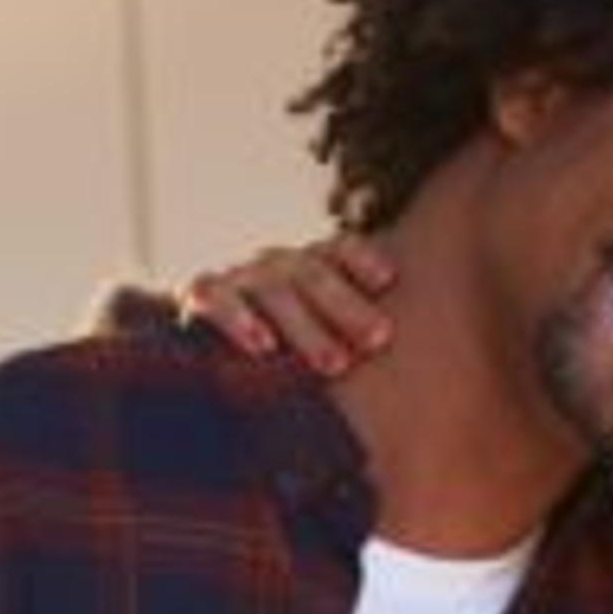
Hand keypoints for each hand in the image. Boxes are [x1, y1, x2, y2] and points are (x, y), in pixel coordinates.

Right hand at [181, 231, 398, 374]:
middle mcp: (277, 264)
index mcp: (309, 265)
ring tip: (335, 364)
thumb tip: (417, 364)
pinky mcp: (200, 294)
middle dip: (348, 307)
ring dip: (306, 327)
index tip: (388, 280)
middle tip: (379, 340)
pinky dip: (240, 320)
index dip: (363, 259)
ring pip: (274, 290)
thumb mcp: (316, 334)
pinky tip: (264, 347)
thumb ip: (351, 337)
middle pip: (314, 273)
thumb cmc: (275, 344)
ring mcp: (239, 276)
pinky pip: (218, 299)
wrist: (195, 342)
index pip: (340, 249)